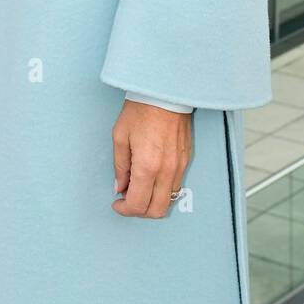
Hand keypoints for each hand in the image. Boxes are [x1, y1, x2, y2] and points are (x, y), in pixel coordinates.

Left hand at [111, 100, 190, 217]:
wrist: (165, 93)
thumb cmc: (140, 110)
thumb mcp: (120, 136)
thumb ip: (120, 166)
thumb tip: (120, 187)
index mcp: (147, 167)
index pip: (138, 205)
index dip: (125, 209)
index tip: (117, 204)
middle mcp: (167, 172)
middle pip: (157, 210)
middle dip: (140, 211)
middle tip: (127, 199)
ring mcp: (180, 167)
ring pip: (168, 201)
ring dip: (152, 201)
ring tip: (137, 186)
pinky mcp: (187, 161)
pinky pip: (176, 186)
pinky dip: (162, 190)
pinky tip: (151, 178)